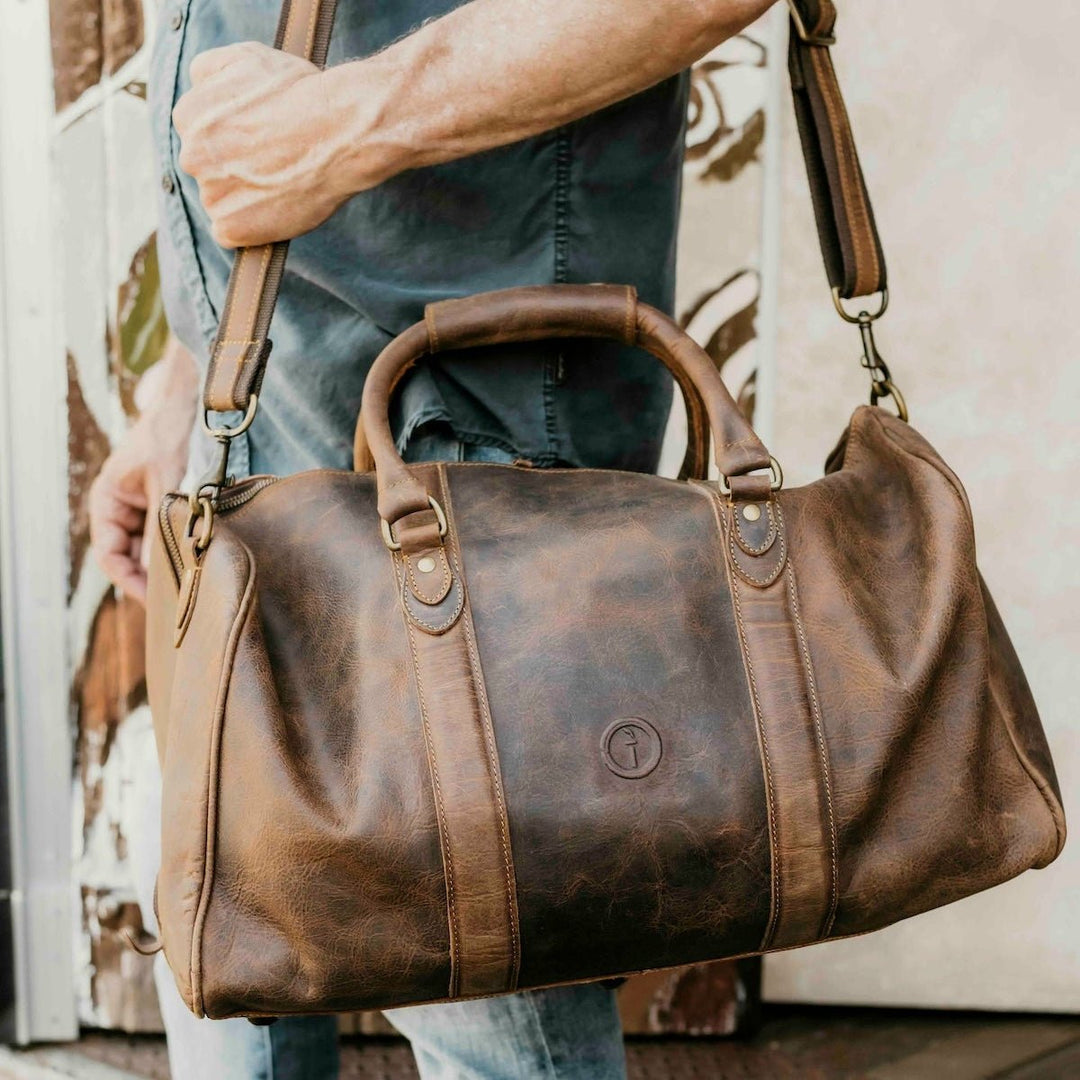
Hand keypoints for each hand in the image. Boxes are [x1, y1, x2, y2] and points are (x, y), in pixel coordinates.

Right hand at [90, 341, 197, 602]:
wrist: (191, 407)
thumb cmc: (169, 437)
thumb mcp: (165, 483)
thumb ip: (160, 526)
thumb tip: (160, 570)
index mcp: (108, 502)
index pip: (110, 556)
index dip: (130, 581)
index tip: (154, 599)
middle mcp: (123, 510)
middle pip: (132, 558)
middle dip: (153, 578)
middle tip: (180, 602)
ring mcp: (146, 511)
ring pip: (154, 551)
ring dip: (171, 566)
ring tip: (194, 587)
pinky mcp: (170, 509)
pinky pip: (172, 538)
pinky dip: (183, 550)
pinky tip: (202, 565)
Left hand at [173, 43, 376, 247]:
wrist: (340, 132)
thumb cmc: (300, 93)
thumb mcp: (246, 57)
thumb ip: (208, 70)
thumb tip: (198, 86)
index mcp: (188, 117)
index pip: (201, 138)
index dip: (233, 141)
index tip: (260, 142)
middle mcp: (192, 156)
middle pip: (209, 171)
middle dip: (236, 169)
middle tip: (275, 163)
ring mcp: (212, 195)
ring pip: (221, 203)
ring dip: (245, 199)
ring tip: (281, 183)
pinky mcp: (233, 228)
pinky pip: (231, 235)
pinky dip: (251, 229)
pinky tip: (275, 208)